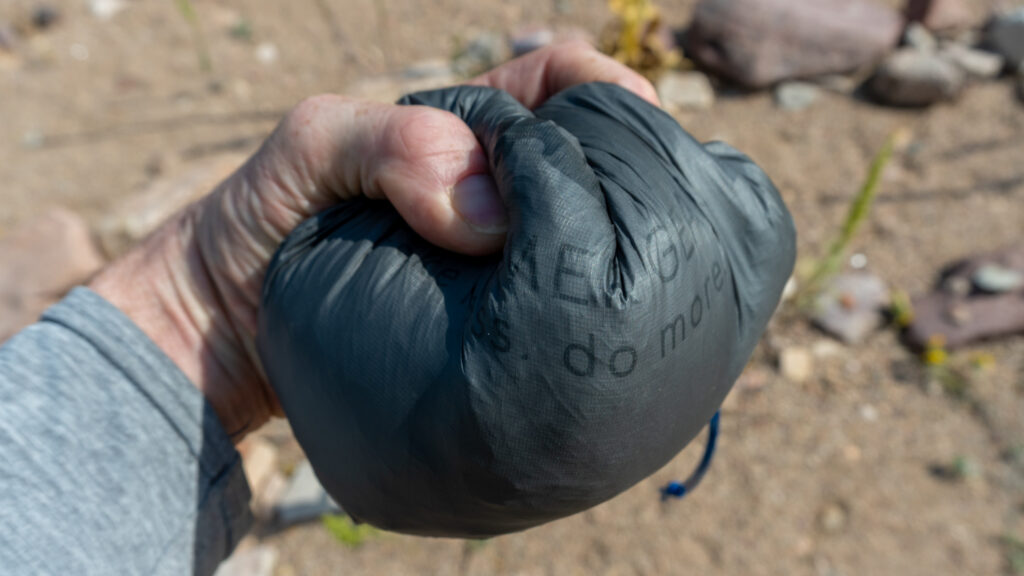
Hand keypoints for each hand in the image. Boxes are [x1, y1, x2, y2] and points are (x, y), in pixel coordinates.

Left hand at [90, 41, 657, 440]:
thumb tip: (490, 215)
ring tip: (647, 285)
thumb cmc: (255, 222)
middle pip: (592, 169)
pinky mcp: (488, 336)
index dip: (604, 91)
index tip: (634, 121)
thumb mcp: (310, 148)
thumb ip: (391, 148)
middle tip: (655, 217)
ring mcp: (493, 270)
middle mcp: (490, 197)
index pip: (559, 87)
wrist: (220, 332)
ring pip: (583, 252)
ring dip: (616, 259)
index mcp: (463, 133)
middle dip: (631, 178)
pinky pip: (549, 322)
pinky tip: (601, 342)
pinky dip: (582, 323)